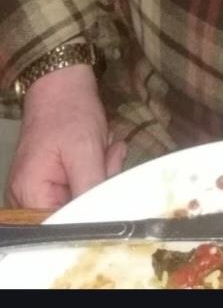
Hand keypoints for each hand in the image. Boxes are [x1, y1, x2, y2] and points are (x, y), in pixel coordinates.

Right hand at [5, 65, 125, 209]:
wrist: (62, 82)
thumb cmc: (70, 111)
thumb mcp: (86, 150)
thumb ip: (91, 189)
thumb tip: (103, 220)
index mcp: (29, 195)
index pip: (64, 225)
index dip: (92, 212)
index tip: (110, 186)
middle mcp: (27, 199)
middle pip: (72, 214)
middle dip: (98, 187)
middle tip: (110, 156)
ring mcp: (38, 189)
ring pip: (80, 199)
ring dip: (100, 176)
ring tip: (106, 147)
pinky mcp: (51, 180)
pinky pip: (78, 186)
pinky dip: (94, 170)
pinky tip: (101, 149)